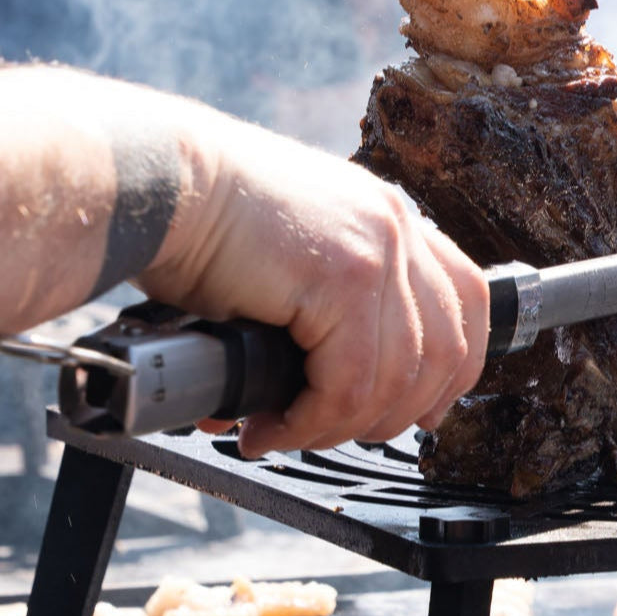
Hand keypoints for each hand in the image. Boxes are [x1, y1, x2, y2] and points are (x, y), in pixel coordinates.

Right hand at [139, 115, 487, 456]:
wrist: (151, 181)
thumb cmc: (196, 219)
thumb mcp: (290, 256)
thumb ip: (326, 303)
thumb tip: (322, 388)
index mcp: (389, 217)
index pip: (465, 301)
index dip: (451, 369)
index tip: (423, 411)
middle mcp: (396, 226)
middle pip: (447, 349)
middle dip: (397, 413)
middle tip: (335, 434)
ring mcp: (378, 249)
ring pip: (398, 378)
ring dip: (341, 426)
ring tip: (286, 434)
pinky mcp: (345, 277)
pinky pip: (351, 383)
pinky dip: (312, 421)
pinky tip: (272, 426)